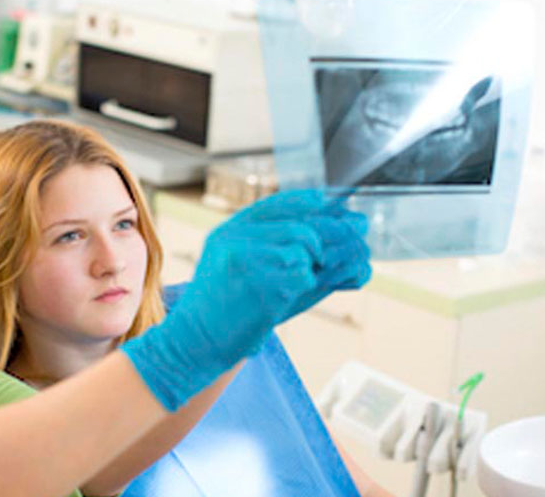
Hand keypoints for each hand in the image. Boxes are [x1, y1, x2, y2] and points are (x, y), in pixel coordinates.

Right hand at [123, 189, 370, 410]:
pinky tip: (287, 298)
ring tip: (303, 281)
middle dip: (330, 236)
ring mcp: (247, 259)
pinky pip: (302, 276)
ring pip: (302, 248)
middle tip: (349, 246)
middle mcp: (235, 239)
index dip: (307, 202)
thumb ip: (280, 253)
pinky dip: (305, 287)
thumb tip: (340, 245)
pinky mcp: (260, 284)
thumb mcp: (242, 270)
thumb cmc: (224, 311)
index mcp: (228, 231)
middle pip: (299, 225)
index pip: (275, 205)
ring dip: (313, 266)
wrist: (195, 343)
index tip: (328, 202)